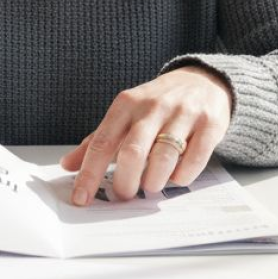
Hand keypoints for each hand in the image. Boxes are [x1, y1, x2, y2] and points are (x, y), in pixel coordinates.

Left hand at [59, 66, 232, 205]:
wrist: (202, 80)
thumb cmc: (158, 104)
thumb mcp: (125, 114)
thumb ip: (98, 140)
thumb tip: (67, 165)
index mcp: (126, 103)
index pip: (102, 142)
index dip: (89, 173)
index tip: (81, 198)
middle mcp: (153, 106)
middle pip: (132, 152)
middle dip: (125, 182)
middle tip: (125, 194)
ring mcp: (183, 113)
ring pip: (164, 157)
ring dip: (154, 181)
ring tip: (151, 185)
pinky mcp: (210, 123)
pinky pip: (194, 159)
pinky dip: (182, 176)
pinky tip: (176, 177)